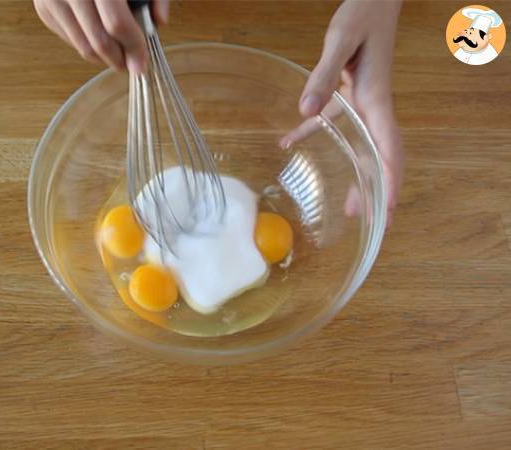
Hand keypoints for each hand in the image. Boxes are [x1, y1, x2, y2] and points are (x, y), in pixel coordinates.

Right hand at [33, 0, 169, 72]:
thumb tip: (159, 22)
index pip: (116, 22)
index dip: (133, 46)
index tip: (143, 61)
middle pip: (98, 40)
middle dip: (120, 59)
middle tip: (132, 64)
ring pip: (83, 46)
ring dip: (105, 58)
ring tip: (118, 53)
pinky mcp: (43, 8)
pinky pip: (71, 40)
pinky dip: (88, 46)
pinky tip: (99, 36)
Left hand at [281, 0, 404, 226]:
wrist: (373, 1)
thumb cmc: (362, 16)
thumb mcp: (340, 41)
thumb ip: (324, 75)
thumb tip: (306, 110)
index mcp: (375, 100)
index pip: (388, 148)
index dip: (390, 181)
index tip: (387, 211)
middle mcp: (374, 107)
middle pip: (380, 157)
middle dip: (378, 191)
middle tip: (371, 223)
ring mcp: (362, 102)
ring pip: (361, 148)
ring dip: (356, 176)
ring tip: (347, 207)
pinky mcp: (349, 93)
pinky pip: (333, 123)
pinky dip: (313, 135)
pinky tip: (289, 142)